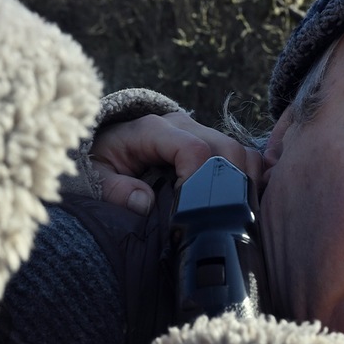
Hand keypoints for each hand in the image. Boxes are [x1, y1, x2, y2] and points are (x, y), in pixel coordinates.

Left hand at [90, 111, 264, 214]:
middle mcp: (180, 125)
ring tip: (235, 212)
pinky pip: (241, 154)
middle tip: (217, 218)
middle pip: (225, 149)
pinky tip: (245, 200)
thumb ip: (114, 190)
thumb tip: (144, 202)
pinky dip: (249, 175)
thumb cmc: (99, 162)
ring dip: (243, 180)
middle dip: (228, 184)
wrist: (101, 145)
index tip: (190, 211)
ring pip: (239, 151)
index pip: (193, 149)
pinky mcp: (208, 142)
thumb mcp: (95, 177)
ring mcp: (198, 132)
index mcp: (152, 130)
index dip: (199, 181)